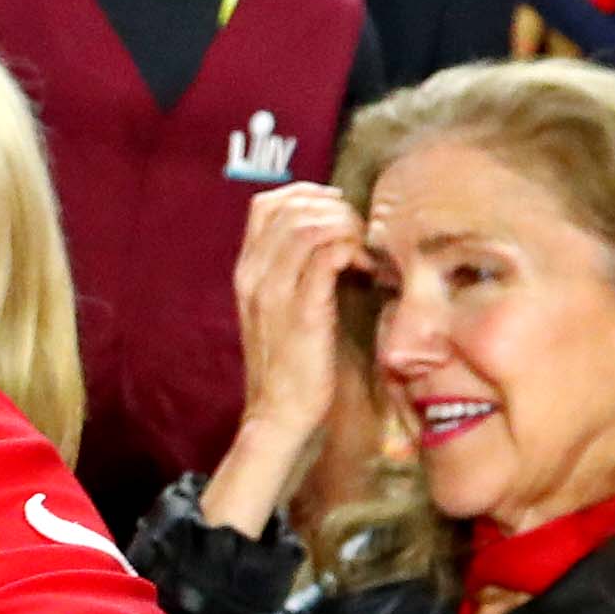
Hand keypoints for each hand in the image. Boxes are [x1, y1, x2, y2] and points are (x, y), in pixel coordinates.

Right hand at [207, 183, 367, 536]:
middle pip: (290, 206)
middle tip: (361, 234)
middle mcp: (254, 274)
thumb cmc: (293, 364)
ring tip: (365, 251)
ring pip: (309, 224)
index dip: (309, 197)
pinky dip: (353, 250)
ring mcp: (274, 292)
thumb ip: (297, 272)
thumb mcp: (284, 309)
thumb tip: (337, 238)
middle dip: (335, 209)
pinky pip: (327, 256)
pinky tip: (367, 269)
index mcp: (247, 271)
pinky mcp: (302, 311)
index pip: (268, 204)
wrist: (280, 416)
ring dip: (347, 227)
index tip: (340, 215)